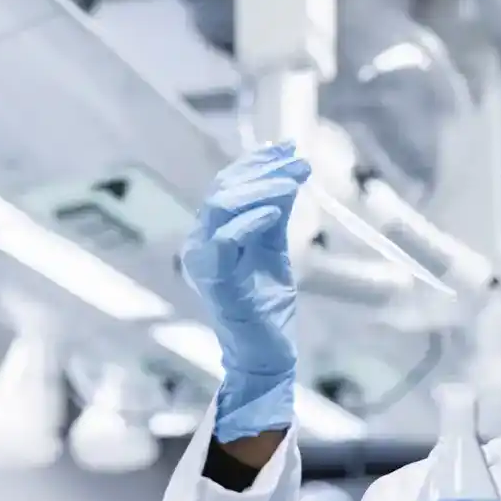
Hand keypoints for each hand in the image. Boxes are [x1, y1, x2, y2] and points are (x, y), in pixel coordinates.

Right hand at [180, 144, 311, 441]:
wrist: (266, 353)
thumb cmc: (267, 306)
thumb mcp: (274, 250)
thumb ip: (275, 215)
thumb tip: (289, 173)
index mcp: (211, 233)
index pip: (227, 184)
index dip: (256, 162)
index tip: (289, 147)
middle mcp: (200, 243)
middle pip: (223, 189)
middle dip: (263, 169)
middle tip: (300, 161)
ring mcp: (204, 262)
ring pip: (221, 206)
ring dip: (261, 186)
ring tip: (294, 179)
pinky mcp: (216, 283)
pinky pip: (226, 241)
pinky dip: (250, 220)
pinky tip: (276, 211)